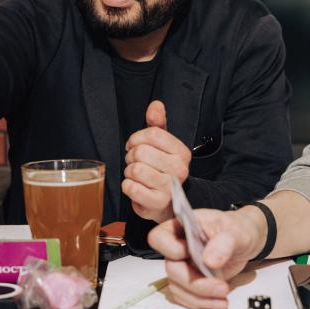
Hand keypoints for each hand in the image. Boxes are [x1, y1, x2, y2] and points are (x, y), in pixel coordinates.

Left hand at [121, 100, 190, 223]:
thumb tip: (156, 105)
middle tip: (136, 163)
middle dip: (131, 156)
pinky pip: (131, 187)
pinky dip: (127, 186)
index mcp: (181, 152)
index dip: (136, 138)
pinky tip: (136, 187)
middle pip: (140, 151)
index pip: (152, 134)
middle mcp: (179, 169)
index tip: (135, 145)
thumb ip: (157, 123)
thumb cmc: (160, 170)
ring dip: (129, 172)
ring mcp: (170, 188)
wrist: (166, 202)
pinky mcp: (157, 203)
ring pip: (134, 169)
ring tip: (137, 176)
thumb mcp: (161, 145)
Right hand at [147, 207, 266, 308]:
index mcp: (182, 227)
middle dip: (195, 283)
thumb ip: (225, 242)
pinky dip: (202, 304)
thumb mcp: (237, 231)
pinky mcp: (191, 282)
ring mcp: (184, 266)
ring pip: (178, 288)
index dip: (172, 249)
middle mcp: (178, 247)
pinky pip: (186, 298)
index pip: (160, 238)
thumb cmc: (239, 229)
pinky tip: (219, 301)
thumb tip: (209, 260)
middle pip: (171, 269)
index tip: (194, 254)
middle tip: (221, 287)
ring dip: (200, 298)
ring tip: (224, 297)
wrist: (247, 242)